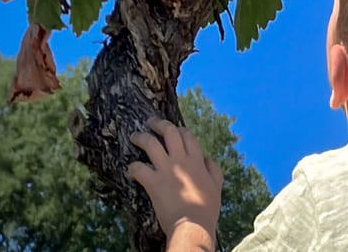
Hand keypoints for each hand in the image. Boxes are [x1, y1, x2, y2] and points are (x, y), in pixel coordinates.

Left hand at [129, 117, 222, 250]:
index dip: (179, 129)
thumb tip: (208, 158)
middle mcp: (181, 160)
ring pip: (151, 144)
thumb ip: (213, 170)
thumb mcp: (216, 186)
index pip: (187, 135)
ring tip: (134, 136)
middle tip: (150, 122)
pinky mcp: (153, 182)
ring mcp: (166, 170)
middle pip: (169, 132)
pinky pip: (138, 168)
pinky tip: (131, 170)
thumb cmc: (206, 209)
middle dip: (158, 124)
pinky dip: (133, 167)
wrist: (193, 225)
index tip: (173, 129)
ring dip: (141, 137)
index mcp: (197, 161)